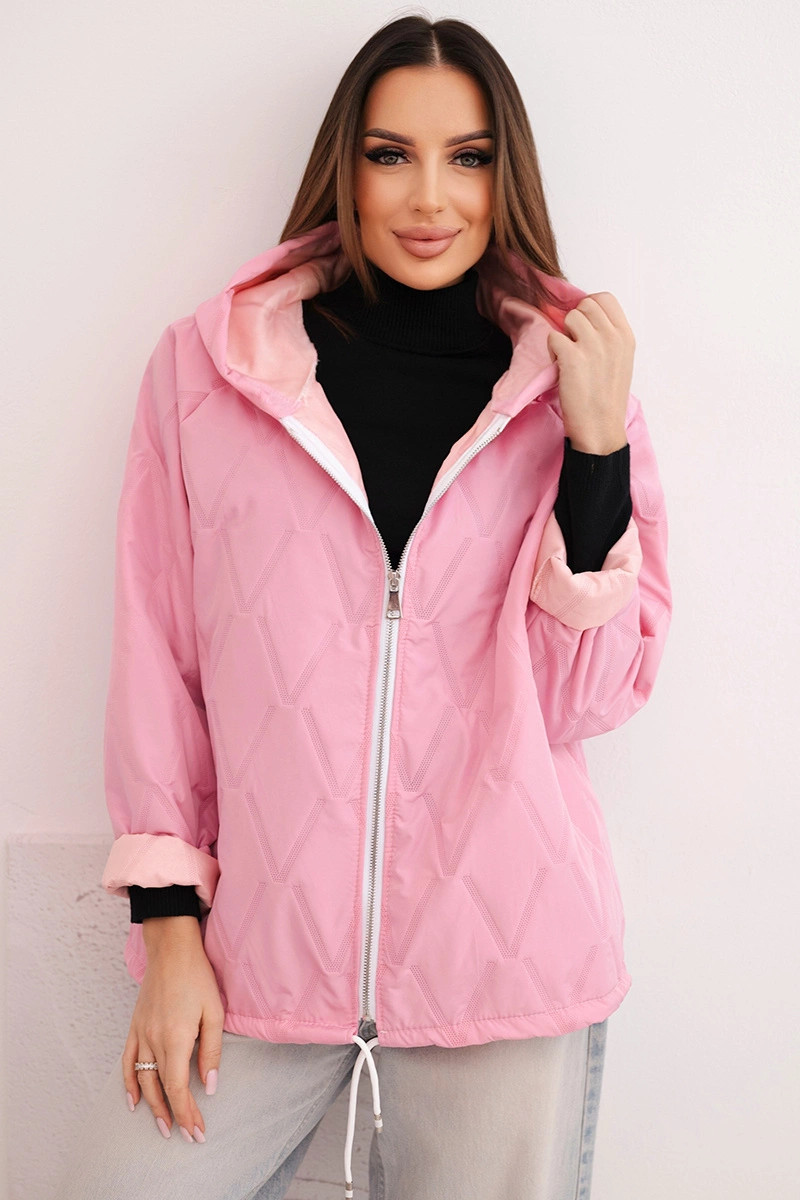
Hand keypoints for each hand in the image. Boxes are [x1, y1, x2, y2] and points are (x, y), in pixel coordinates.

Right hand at [122, 916, 223, 1141]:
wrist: (171, 948)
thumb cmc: (197, 976)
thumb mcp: (214, 1012)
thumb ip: (211, 1051)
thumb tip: (209, 1086)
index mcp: (175, 1039)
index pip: (179, 1088)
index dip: (188, 1113)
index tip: (198, 1131)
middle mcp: (153, 1040)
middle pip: (161, 1088)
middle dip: (174, 1115)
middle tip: (186, 1135)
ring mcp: (140, 1034)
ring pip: (143, 1080)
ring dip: (152, 1106)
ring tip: (163, 1127)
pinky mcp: (135, 1026)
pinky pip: (127, 1061)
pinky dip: (129, 1083)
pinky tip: (133, 1101)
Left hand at [546, 292, 634, 454]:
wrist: (600, 428)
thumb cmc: (608, 398)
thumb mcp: (621, 361)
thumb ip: (609, 336)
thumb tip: (588, 319)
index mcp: (626, 336)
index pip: (605, 299)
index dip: (589, 308)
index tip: (584, 327)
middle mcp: (612, 337)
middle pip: (585, 305)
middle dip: (575, 322)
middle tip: (575, 345)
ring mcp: (593, 345)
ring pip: (569, 317)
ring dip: (563, 335)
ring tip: (568, 356)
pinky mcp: (572, 357)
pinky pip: (553, 336)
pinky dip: (552, 350)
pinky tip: (560, 366)